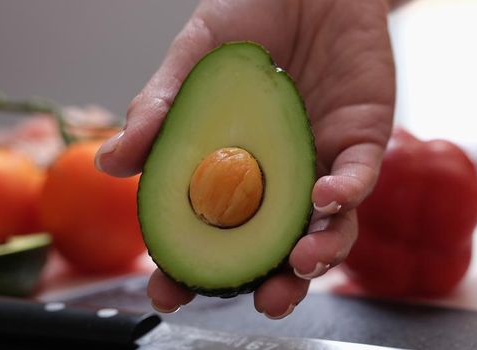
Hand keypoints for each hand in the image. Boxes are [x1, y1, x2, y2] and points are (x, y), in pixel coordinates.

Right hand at [94, 0, 394, 318]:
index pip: (214, 233)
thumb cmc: (249, 14)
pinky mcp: (365, 136)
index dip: (192, 268)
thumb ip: (159, 109)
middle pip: (280, 247)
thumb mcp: (192, 58)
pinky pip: (362, 176)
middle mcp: (283, 176)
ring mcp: (324, 160)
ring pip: (332, 227)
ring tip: (298, 263)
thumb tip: (111, 164)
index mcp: (237, 167)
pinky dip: (346, 193)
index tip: (168, 294)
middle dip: (272, 284)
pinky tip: (324, 198)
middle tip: (258, 300)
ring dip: (318, 254)